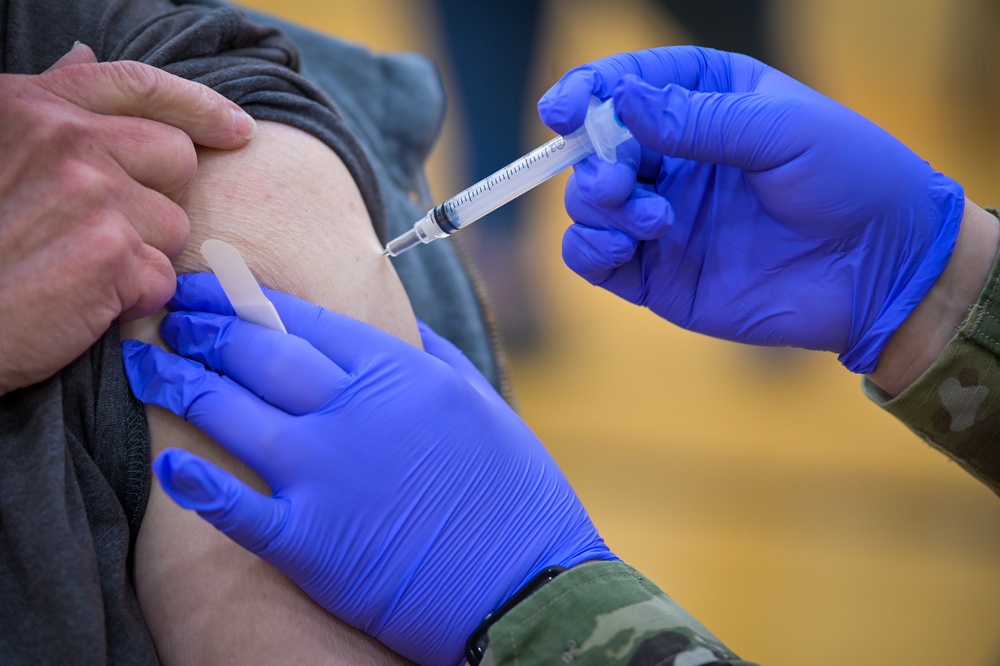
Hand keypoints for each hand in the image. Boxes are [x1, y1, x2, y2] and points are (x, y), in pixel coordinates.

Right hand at [0, 44, 256, 393]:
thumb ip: (50, 109)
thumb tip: (84, 56)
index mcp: (34, 108)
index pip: (138, 86)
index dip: (198, 105)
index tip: (238, 128)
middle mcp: (65, 141)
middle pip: (177, 157)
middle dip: (157, 198)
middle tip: (102, 229)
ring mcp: (92, 194)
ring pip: (175, 225)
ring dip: (144, 255)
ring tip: (80, 267)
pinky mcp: (111, 253)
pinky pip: (162, 278)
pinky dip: (134, 299)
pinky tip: (83, 300)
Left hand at [122, 273, 614, 665]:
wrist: (529, 583)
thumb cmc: (517, 493)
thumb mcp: (479, 403)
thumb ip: (432, 357)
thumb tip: (397, 328)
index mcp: (398, 374)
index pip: (303, 319)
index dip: (245, 298)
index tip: (213, 286)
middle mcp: (354, 412)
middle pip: (257, 354)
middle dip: (204, 326)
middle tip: (169, 311)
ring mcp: (326, 476)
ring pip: (231, 414)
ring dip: (179, 382)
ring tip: (146, 363)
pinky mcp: (311, 542)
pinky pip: (236, 507)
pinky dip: (196, 484)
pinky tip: (166, 463)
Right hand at [537, 46, 963, 372]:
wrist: (884, 273)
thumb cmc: (852, 181)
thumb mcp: (784, 131)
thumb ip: (698, 119)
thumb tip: (620, 104)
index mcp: (707, 102)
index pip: (628, 84)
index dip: (588, 91)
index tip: (565, 110)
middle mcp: (676, 158)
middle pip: (595, 147)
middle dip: (593, 160)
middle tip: (622, 181)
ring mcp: (662, 218)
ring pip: (586, 203)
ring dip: (596, 207)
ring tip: (653, 220)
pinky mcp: (657, 275)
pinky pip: (592, 260)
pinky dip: (588, 251)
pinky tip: (623, 249)